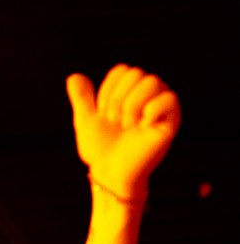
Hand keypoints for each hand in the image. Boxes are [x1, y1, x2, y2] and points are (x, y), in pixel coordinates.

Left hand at [66, 64, 180, 200]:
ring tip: (128, 125)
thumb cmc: (100, 149)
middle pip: (137, 73)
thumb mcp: (86, 121)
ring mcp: (160, 108)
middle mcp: (147, 96)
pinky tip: (144, 126)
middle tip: (115, 122)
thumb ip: (81, 98)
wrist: (110, 172)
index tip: (104, 114)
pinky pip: (169, 99)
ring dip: (132, 104)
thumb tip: (73, 77)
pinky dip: (152, 110)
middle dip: (118, 99)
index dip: (108, 91)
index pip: (123, 70)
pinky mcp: (171, 122)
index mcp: (130, 92)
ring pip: (153, 82)